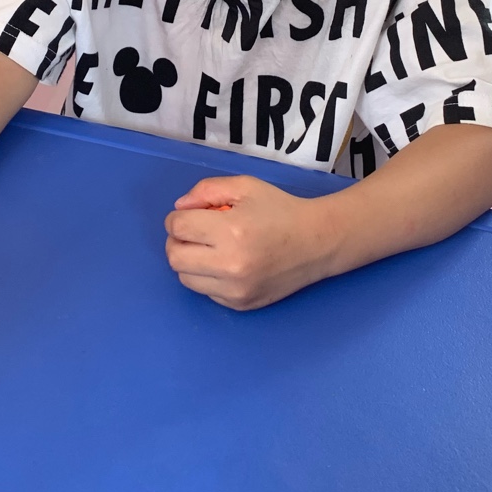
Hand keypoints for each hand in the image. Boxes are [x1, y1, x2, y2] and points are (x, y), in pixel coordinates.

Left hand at [164, 176, 330, 309]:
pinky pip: (205, 292)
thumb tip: (179, 208)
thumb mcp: (245, 186)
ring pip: (185, 278)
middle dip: (178, 240)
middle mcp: (231, 265)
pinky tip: (226, 264)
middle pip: (174, 257)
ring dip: (190, 261)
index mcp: (231, 231)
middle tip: (195, 232)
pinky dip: (208, 277)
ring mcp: (235, 290)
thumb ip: (206, 190)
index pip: (177, 227)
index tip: (193, 215)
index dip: (179, 217)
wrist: (316, 243)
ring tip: (210, 248)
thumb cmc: (280, 210)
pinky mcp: (240, 305)